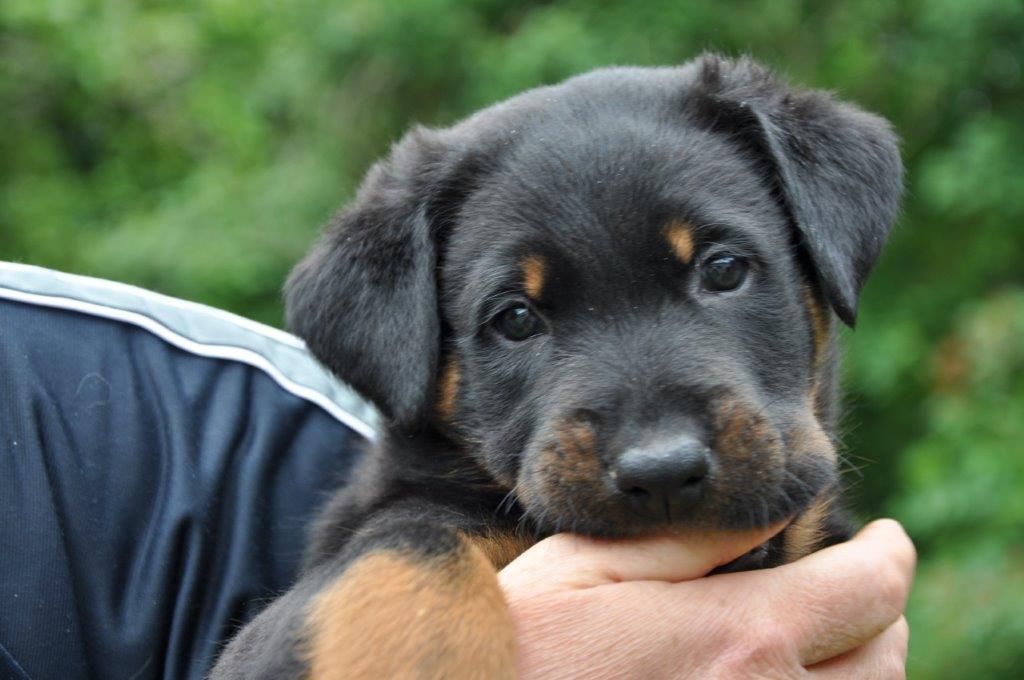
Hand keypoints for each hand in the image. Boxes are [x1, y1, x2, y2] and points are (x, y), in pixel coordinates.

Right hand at [500, 519, 914, 678]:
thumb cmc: (522, 647)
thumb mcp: (589, 566)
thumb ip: (690, 538)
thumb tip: (773, 507)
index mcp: (738, 637)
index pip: (868, 589)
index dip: (890, 553)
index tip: (885, 537)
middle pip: (886, 657)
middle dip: (883, 610)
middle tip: (859, 584)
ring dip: (867, 668)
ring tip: (835, 637)